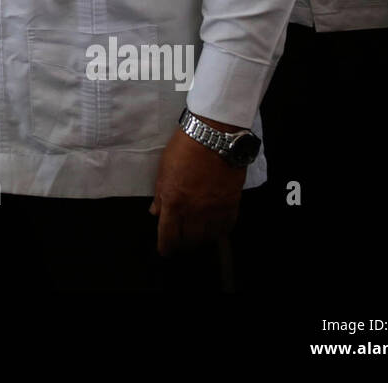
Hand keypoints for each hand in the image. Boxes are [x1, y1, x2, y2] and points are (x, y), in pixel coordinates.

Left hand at [151, 123, 246, 255]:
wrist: (213, 136)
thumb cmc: (183, 149)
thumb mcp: (163, 170)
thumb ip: (160, 195)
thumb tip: (156, 212)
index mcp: (174, 202)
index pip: (168, 236)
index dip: (166, 247)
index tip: (165, 251)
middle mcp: (194, 211)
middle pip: (190, 240)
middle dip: (183, 244)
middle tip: (181, 241)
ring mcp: (214, 209)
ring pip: (209, 237)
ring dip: (201, 239)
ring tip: (198, 235)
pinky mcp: (231, 203)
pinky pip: (226, 226)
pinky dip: (220, 231)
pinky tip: (216, 228)